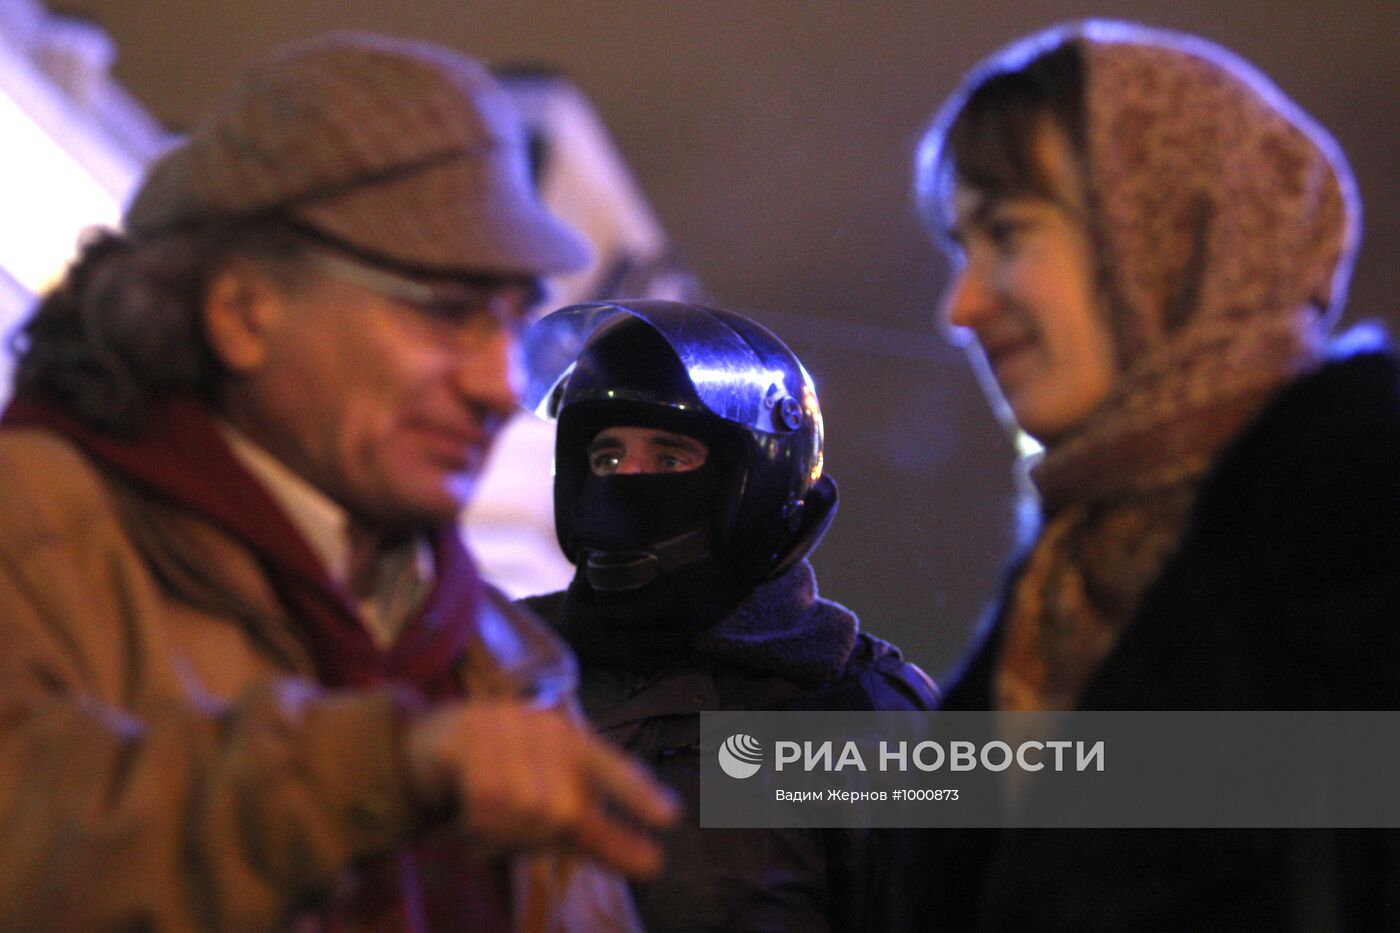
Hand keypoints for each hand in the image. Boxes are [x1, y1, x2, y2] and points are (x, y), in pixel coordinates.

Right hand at [404, 700, 678, 876]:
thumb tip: (654, 865)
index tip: (670, 817)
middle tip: (509, 838)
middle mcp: (547, 730)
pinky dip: (476, 830)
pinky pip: (485, 810)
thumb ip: (599, 833)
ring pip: (525, 812)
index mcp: (576, 743)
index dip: (639, 794)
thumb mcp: (554, 800)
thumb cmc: (508, 776)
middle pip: (565, 811)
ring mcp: (506, 731)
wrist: (437, 740)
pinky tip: (465, 822)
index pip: (614, 769)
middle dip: (538, 838)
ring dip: (502, 837)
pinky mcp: (468, 742)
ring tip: (485, 828)